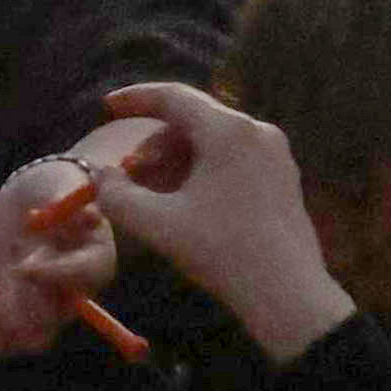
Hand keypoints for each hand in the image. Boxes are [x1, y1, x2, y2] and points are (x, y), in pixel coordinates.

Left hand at [0, 152, 116, 360]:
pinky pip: (13, 341)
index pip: (87, 275)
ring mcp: (48, 305)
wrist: (31, 200)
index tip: (25, 265)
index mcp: (95, 258)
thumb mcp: (60, 188)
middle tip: (12, 280)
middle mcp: (76, 290)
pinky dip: (0, 338)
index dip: (57, 275)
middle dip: (32, 304)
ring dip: (15, 325)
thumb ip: (68, 204)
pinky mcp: (20, 309)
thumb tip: (87, 217)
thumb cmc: (52, 189)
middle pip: (61, 316)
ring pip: (39, 337)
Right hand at [85, 85, 354, 366]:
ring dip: (177, 160)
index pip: (173, 97)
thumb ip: (118, 195)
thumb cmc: (222, 252)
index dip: (135, 99)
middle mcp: (257, 131)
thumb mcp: (158, 225)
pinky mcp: (283, 177)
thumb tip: (102, 176)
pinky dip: (203, 171)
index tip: (107, 108)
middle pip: (193, 121)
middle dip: (155, 144)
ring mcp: (275, 154)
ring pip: (213, 142)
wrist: (287, 294)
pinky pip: (233, 159)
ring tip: (155, 195)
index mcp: (228, 131)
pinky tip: (188, 204)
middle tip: (130, 176)